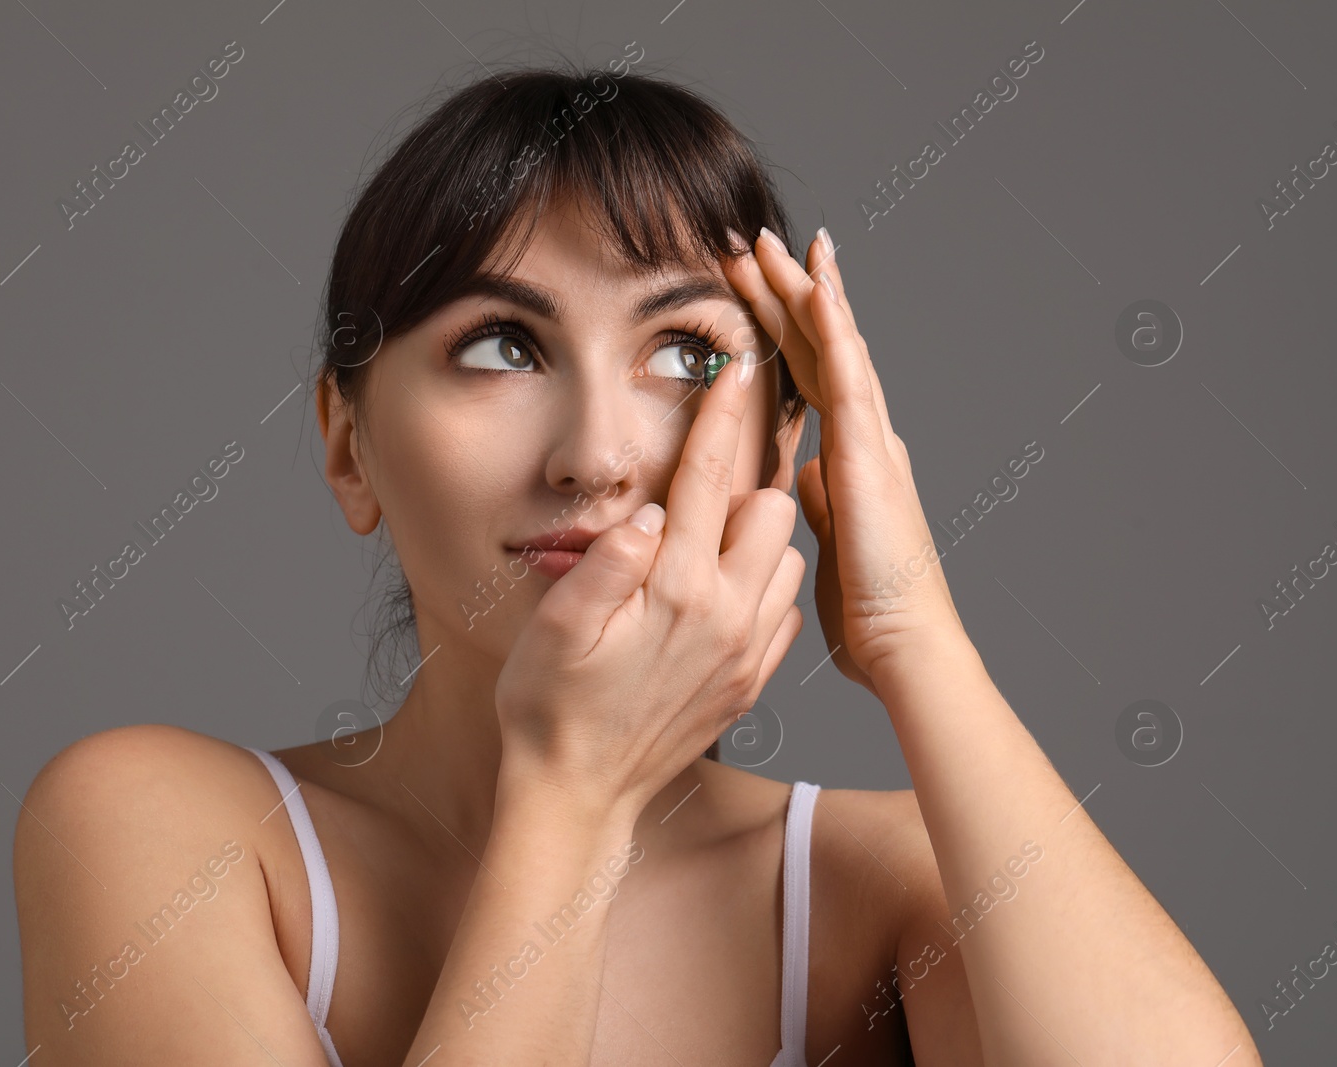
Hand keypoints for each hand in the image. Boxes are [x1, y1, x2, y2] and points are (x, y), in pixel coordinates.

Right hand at [493, 349, 805, 817]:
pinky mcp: (750, 682)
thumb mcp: (556, 628)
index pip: (706, 478)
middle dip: (743, 484)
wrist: (576, 795)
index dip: (718, 414)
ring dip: (755, 539)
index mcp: (677, 591)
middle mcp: (727, 617)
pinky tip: (718, 595)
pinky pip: (783, 611)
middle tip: (697, 489)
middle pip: (772, 510)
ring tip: (704, 545)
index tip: (734, 366)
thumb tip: (647, 512)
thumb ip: (607, 563)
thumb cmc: (549, 707)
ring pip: (787, 559)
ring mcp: (746, 653)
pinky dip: (762, 589)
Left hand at [722, 228, 967, 696]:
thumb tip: (804, 476)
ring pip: (834, 346)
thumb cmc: (870, 610)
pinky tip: (816, 285)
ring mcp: (871, 440)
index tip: (754, 288)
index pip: (810, 376)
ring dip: (803, 290)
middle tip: (754, 243)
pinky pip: (848, 377)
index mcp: (850, 457)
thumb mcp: (826, 542)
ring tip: (773, 242)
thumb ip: (819, 501)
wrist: (904, 645)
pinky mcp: (869, 456)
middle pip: (819, 348)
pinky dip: (834, 328)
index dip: (784, 329)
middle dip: (787, 292)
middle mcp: (866, 437)